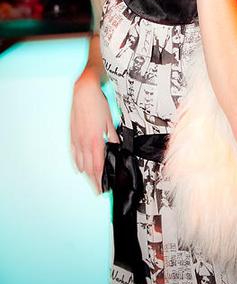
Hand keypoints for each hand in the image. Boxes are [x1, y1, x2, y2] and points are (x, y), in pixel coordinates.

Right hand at [70, 71, 119, 194]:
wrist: (83, 91)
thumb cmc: (98, 104)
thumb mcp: (110, 120)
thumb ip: (113, 136)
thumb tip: (116, 146)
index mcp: (96, 140)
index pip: (98, 166)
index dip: (100, 180)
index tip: (102, 190)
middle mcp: (85, 143)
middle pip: (89, 168)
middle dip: (94, 181)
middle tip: (98, 191)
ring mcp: (77, 139)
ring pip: (81, 163)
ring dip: (86, 174)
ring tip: (91, 182)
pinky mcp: (72, 135)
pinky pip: (73, 154)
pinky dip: (77, 163)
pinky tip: (79, 168)